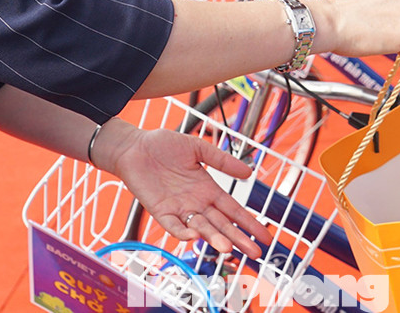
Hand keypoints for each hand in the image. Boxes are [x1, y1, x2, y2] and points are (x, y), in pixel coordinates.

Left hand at [100, 126, 270, 255]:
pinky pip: (173, 226)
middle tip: (254, 253)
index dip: (248, 223)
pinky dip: (182, 232)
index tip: (264, 236)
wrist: (134, 146)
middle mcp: (197, 203)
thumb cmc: (163, 145)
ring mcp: (179, 209)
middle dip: (238, 238)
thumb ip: (222, 160)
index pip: (233, 210)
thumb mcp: (198, 148)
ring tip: (228, 248)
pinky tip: (194, 236)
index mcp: (208, 188)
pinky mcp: (160, 211)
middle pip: (222, 224)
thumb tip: (248, 172)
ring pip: (201, 228)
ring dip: (214, 238)